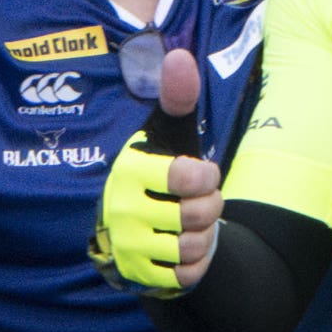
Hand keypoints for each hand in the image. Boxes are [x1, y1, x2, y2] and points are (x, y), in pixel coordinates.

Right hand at [91, 49, 224, 294]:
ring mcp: (127, 245)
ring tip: (192, 225)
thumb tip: (180, 56)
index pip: (190, 178)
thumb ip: (176, 98)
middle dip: (210, 207)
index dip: (207, 176)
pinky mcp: (136, 275)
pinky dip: (195, 263)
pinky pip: (186, 275)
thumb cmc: (158, 171)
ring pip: (194, 246)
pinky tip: (184, 248)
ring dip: (203, 236)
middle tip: (199, 202)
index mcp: (128, 171)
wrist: (131, 227)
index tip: (200, 174)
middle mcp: (121, 209)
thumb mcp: (168, 134)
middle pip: (198, 214)